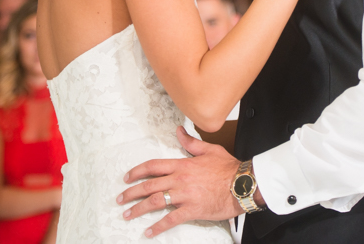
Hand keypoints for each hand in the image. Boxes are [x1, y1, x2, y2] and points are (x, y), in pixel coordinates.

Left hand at [117, 126, 243, 237]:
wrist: (243, 184)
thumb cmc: (228, 168)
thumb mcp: (209, 150)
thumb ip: (191, 142)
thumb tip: (179, 131)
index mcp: (182, 165)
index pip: (153, 167)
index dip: (137, 172)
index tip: (127, 178)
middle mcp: (180, 180)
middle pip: (149, 186)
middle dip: (131, 193)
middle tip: (121, 199)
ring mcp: (185, 196)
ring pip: (155, 202)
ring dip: (139, 209)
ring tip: (127, 215)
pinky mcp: (192, 210)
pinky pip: (171, 219)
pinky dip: (158, 227)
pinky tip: (149, 232)